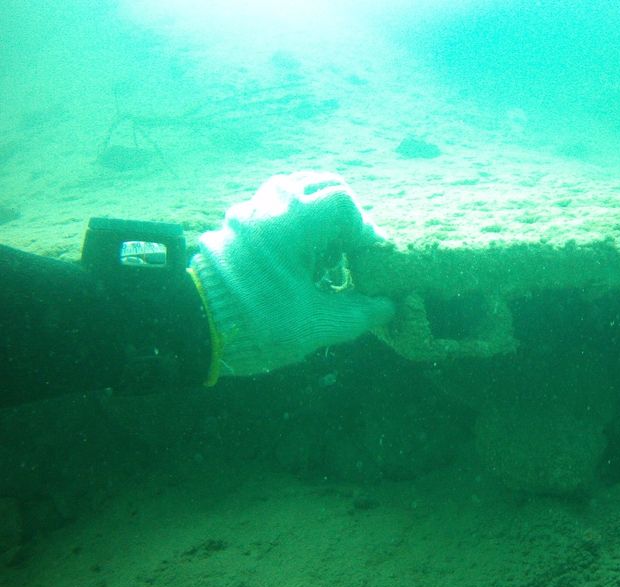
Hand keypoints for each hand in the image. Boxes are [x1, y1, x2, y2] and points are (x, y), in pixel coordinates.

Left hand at [189, 171, 393, 378]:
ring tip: (321, 253)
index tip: (364, 256)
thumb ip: (361, 313)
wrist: (192, 329)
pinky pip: (272, 207)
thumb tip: (388, 307)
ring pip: (294, 190)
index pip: (342, 202)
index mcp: (291, 224)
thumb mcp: (319, 325)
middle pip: (320, 185)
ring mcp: (247, 212)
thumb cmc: (258, 325)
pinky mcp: (233, 225)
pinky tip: (295, 258)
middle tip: (347, 248)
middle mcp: (268, 207)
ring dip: (317, 214)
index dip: (363, 227)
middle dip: (343, 214)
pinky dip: (293, 222)